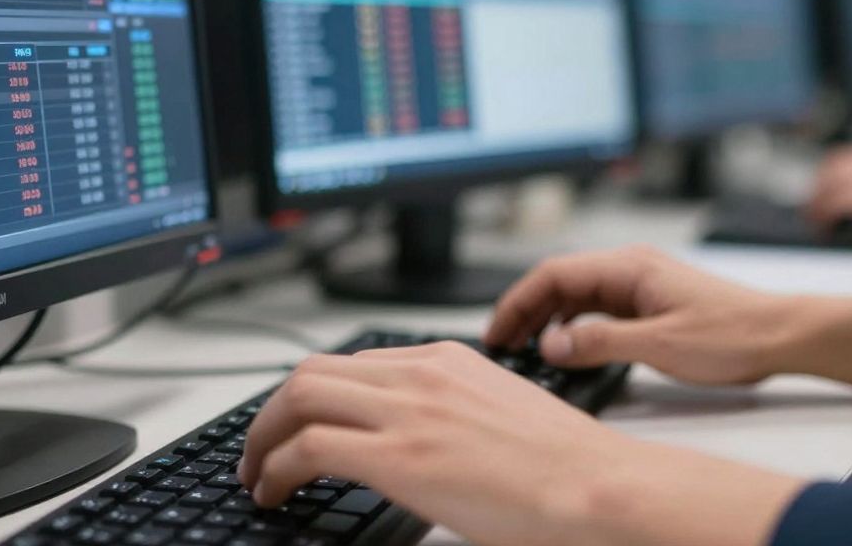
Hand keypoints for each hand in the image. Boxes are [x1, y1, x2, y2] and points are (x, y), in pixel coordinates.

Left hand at [238, 342, 801, 545]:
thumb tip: (422, 436)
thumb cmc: (564, 464)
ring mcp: (407, 410)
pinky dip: (275, 469)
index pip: (353, 363)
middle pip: (312, 372)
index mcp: (447, 359)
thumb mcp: (501, 411)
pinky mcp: (399, 455)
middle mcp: (420, 373)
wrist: (596, 485)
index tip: (297, 425)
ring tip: (256, 475)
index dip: (311, 396)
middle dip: (272, 413)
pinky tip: (274, 493)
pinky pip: (307, 448)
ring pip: (298, 399)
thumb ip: (454, 409)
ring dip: (262, 439)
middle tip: (260, 450)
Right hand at [484, 246, 788, 384]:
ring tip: (526, 349)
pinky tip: (568, 349)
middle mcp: (631, 268)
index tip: (497, 330)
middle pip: (560, 282)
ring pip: (577, 295)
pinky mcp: (650, 302)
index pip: (554, 274)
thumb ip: (600, 344)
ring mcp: (640, 284)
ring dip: (548, 319)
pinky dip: (574, 326)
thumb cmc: (734, 334)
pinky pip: (598, 308)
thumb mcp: (660, 346)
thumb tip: (552, 345)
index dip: (519, 301)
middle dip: (526, 310)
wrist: (780, 335)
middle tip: (502, 344)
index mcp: (629, 267)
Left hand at [808, 145, 851, 249]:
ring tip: (816, 221)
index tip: (826, 192)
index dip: (834, 174)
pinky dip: (825, 214)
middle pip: (835, 165)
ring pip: (831, 183)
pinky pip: (836, 201)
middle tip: (814, 207)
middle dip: (820, 185)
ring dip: (818, 203)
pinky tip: (825, 228)